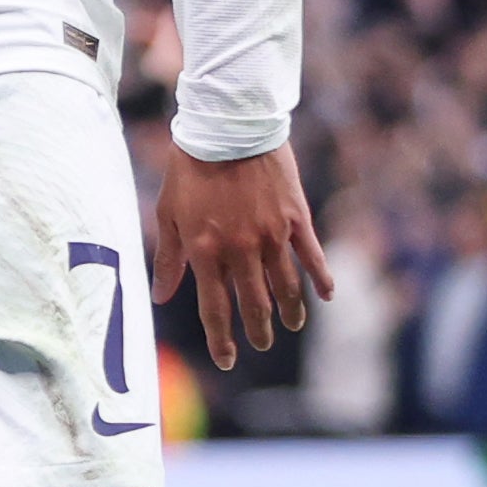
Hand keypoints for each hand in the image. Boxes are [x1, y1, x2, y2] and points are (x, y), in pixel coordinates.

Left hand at [152, 141, 333, 366]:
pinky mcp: (296, 217)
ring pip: (286, 286)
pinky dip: (321, 278)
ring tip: (292, 326)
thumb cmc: (189, 169)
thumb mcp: (169, 214)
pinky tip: (326, 296)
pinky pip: (312, 256)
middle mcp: (241, 250)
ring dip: (290, 311)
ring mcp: (272, 235)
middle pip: (254, 305)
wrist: (227, 126)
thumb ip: (169, 258)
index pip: (215, 309)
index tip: (226, 360)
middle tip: (262, 345)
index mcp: (206, 251)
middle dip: (258, 330)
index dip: (221, 339)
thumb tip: (160, 296)